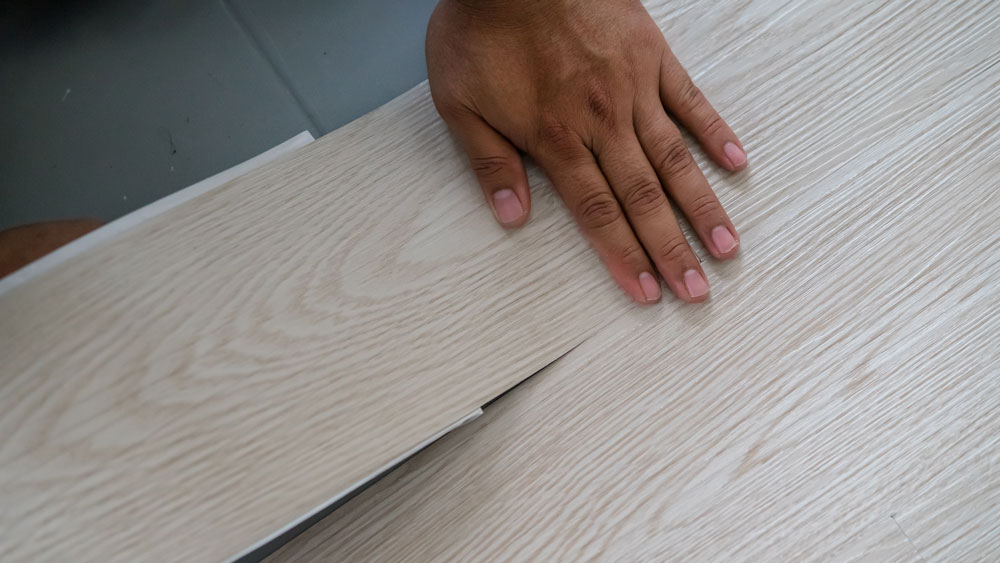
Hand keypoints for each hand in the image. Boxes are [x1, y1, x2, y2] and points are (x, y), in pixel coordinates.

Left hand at [426, 0, 745, 303]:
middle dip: (671, 249)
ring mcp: (632, 86)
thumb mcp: (459, 101)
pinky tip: (736, 164)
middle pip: (643, 197)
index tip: (647, 291)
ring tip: (726, 246)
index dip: (624, 255)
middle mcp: (601, 120)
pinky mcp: (652, 54)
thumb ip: (489, 161)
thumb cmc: (481, 28)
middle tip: (697, 291)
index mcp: (554, 136)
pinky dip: (714, 132)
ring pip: (674, 158)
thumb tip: (510, 217)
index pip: (597, 211)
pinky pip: (691, 99)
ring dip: (700, 206)